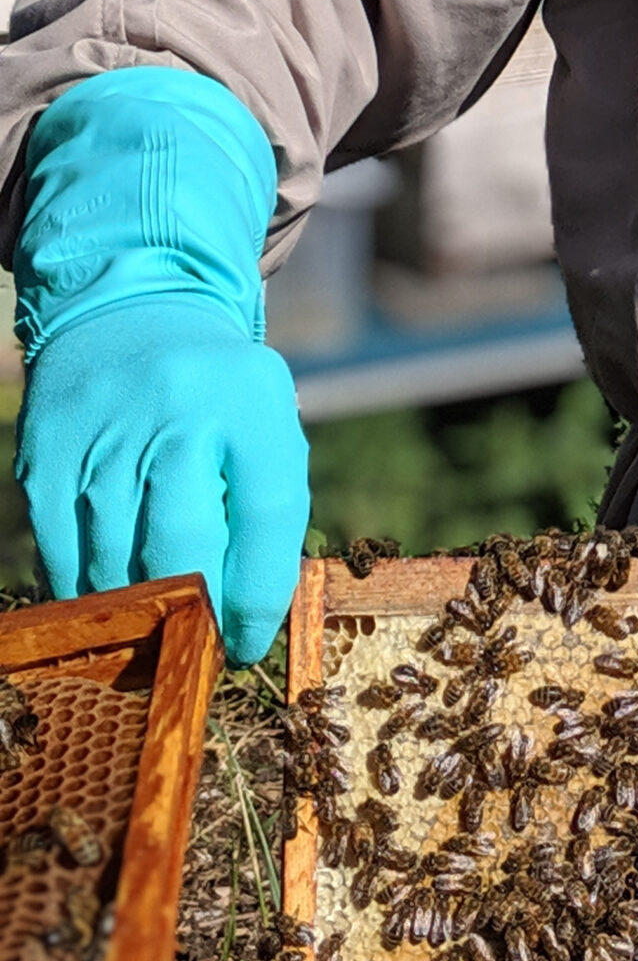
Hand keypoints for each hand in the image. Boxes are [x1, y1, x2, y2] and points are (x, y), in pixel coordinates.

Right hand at [16, 298, 308, 664]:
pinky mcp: (46, 456)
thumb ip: (265, 505)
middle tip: (200, 648)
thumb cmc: (214, 393)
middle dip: (197, 615)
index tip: (249, 642)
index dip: (260, 594)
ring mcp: (104, 432)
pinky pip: (64, 555)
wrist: (130, 312)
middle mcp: (177, 410)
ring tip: (155, 631)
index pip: (268, 515)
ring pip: (118, 563)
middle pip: (184, 546)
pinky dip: (88, 591)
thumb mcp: (261, 420)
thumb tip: (251, 615)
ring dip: (139, 613)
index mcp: (249, 399)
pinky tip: (108, 602)